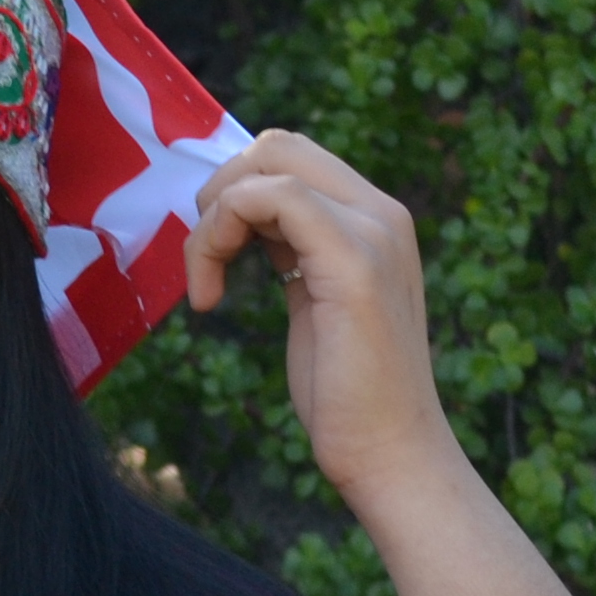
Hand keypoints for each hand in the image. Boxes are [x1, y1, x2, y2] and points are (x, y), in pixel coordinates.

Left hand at [182, 128, 468, 518]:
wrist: (390, 450)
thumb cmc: (345, 390)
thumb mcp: (313, 298)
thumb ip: (293, 250)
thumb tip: (243, 215)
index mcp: (374, 220)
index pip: (291, 157)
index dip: (235, 191)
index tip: (216, 255)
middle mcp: (382, 214)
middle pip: (277, 145)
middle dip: (218, 193)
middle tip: (206, 260)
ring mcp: (373, 232)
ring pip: (266, 166)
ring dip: (211, 220)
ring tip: (206, 281)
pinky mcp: (353, 260)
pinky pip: (269, 198)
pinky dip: (216, 238)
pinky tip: (209, 298)